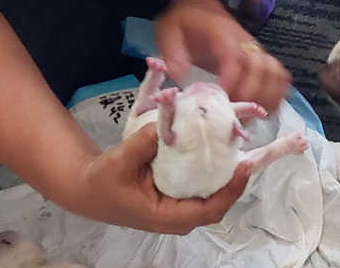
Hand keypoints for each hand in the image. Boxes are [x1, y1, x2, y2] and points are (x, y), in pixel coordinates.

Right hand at [74, 123, 250, 233]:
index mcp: (167, 216)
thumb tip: (168, 122)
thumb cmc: (103, 181)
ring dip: (228, 173)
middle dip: (236, 179)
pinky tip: (222, 149)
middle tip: (251, 151)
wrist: (88, 188)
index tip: (245, 165)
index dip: (232, 188)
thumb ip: (144, 143)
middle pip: (219, 201)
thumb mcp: (120, 162)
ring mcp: (180, 208)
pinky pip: (204, 186)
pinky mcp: (179, 196)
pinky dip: (215, 169)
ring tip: (242, 148)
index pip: (211, 209)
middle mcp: (179, 216)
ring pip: (214, 193)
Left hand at [154, 0, 290, 111]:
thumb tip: (178, 76)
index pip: (235, 57)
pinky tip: (268, 110)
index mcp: (222, 35)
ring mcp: (257, 51)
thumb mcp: (169, 29)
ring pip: (274, 73)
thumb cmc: (187, 19)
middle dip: (251, 95)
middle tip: (236, 116)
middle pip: (260, 69)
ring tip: (253, 117)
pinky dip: (278, 93)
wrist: (206, 2)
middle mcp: (246, 42)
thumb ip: (172, 51)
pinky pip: (280, 75)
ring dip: (268, 97)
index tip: (223, 99)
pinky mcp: (262, 58)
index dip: (233, 80)